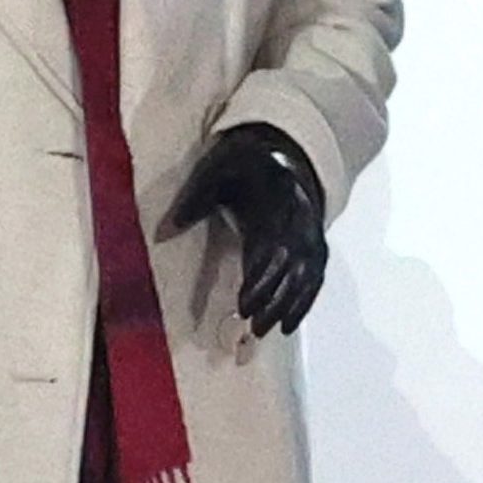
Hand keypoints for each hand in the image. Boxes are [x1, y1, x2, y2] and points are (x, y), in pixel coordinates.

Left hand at [162, 122, 330, 338]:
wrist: (283, 150)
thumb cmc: (246, 163)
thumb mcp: (214, 171)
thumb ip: (194, 200)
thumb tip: (167, 230)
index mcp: (278, 206)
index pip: (273, 251)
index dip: (261, 281)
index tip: (244, 305)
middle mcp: (300, 224)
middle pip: (293, 270)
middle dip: (275, 301)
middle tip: (254, 328)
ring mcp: (311, 235)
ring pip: (307, 277)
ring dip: (290, 306)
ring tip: (268, 332)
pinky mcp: (314, 245)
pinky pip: (315, 278)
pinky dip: (305, 302)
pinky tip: (288, 325)